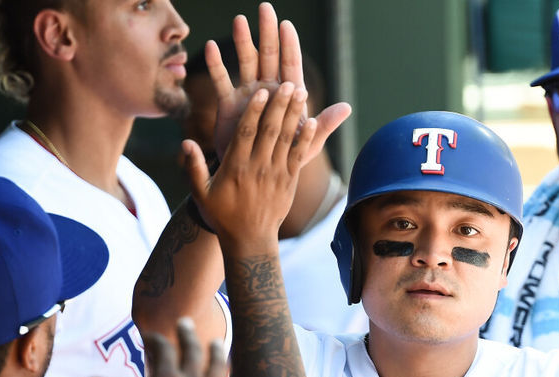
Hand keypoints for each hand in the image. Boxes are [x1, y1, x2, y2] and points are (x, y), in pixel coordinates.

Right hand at [183, 82, 315, 250]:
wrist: (249, 241)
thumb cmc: (221, 215)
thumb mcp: (201, 193)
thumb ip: (194, 167)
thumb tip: (185, 142)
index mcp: (236, 166)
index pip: (246, 132)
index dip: (255, 111)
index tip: (261, 91)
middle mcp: (258, 167)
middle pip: (270, 131)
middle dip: (280, 105)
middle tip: (289, 82)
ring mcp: (276, 174)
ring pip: (287, 139)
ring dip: (295, 115)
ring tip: (302, 93)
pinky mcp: (289, 181)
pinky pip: (299, 156)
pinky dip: (306, 139)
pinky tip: (313, 122)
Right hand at [207, 3, 350, 165]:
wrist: (259, 177)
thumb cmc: (286, 158)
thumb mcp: (307, 144)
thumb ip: (323, 125)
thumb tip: (347, 107)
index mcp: (289, 97)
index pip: (291, 66)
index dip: (290, 46)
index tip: (287, 25)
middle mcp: (269, 90)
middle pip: (269, 56)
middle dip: (268, 33)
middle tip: (265, 7)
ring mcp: (249, 95)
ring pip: (246, 63)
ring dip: (243, 42)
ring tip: (239, 20)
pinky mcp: (229, 105)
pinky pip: (222, 82)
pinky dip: (216, 65)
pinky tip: (211, 47)